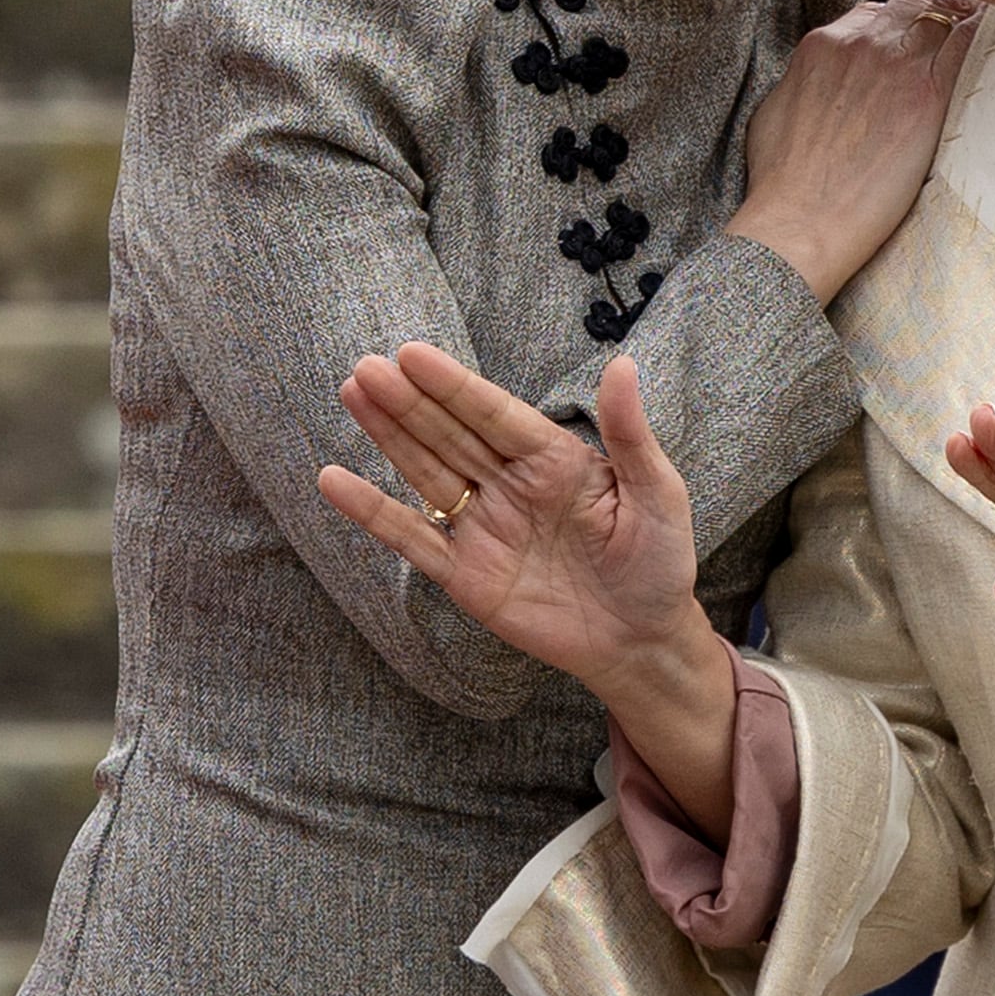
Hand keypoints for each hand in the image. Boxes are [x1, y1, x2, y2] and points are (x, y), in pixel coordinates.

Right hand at [315, 345, 714, 690]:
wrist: (643, 641)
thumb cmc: (661, 564)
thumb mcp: (658, 496)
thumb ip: (632, 436)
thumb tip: (624, 364)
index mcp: (557, 460)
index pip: (497, 415)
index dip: (455, 387)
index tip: (412, 354)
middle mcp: (513, 486)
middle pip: (452, 436)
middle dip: (410, 403)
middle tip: (364, 368)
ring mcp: (485, 528)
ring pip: (426, 473)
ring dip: (389, 437)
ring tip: (353, 394)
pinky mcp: (466, 575)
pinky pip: (413, 539)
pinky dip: (374, 513)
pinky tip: (333, 481)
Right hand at [730, 0, 979, 298]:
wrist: (800, 219)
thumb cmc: (782, 179)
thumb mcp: (778, 110)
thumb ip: (806, 81)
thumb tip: (819, 83)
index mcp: (822, 44)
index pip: (876, 12)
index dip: (902, 23)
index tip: (919, 36)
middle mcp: (860, 42)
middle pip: (915, 3)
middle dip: (939, 11)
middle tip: (962, 27)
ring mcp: (896, 63)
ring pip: (945, 13)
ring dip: (966, 19)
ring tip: (988, 30)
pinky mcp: (930, 94)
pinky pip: (971, 41)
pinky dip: (989, 33)